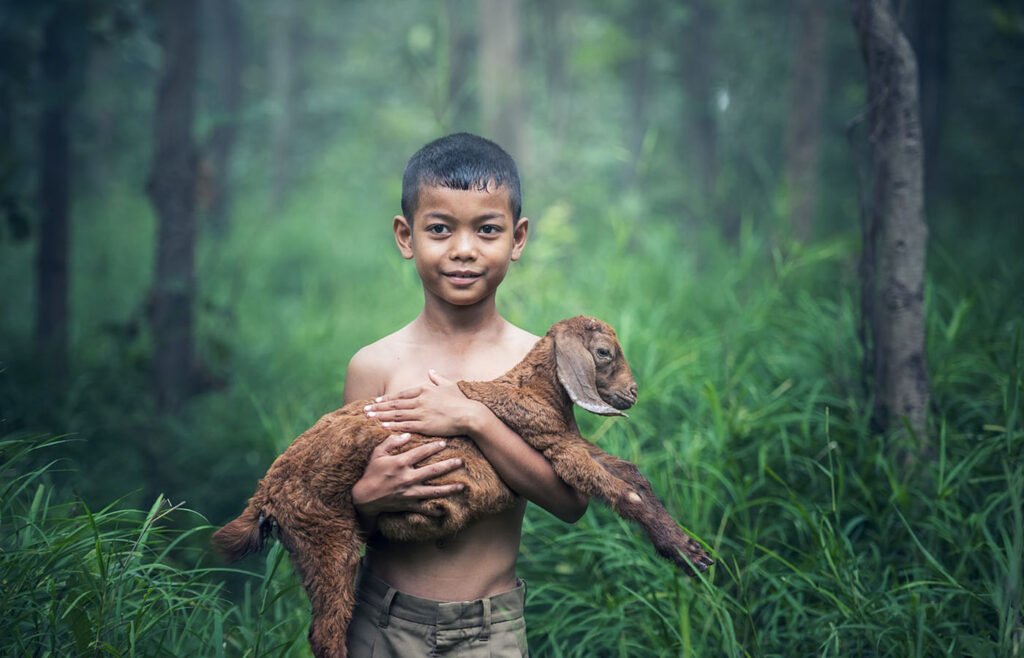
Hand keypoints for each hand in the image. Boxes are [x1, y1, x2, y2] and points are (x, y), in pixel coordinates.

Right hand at [352, 433, 464, 527]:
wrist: (365, 498)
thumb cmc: (371, 473)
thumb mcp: (377, 454)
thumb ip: (391, 442)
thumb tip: (407, 434)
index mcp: (400, 463)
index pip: (421, 453)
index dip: (433, 447)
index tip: (444, 443)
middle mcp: (407, 478)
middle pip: (433, 471)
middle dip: (448, 466)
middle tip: (460, 461)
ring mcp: (409, 493)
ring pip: (433, 491)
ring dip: (449, 489)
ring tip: (462, 486)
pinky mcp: (408, 504)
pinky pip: (424, 508)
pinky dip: (435, 510)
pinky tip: (445, 509)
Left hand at [363, 370, 487, 436]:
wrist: (470, 414)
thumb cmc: (461, 401)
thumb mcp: (449, 385)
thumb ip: (438, 378)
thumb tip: (431, 371)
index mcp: (425, 389)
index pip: (401, 394)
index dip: (387, 398)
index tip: (376, 401)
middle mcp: (420, 400)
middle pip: (394, 404)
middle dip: (378, 407)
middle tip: (364, 410)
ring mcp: (421, 413)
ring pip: (396, 414)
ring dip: (381, 416)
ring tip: (368, 418)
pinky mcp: (424, 425)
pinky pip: (404, 425)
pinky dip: (392, 425)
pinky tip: (382, 426)